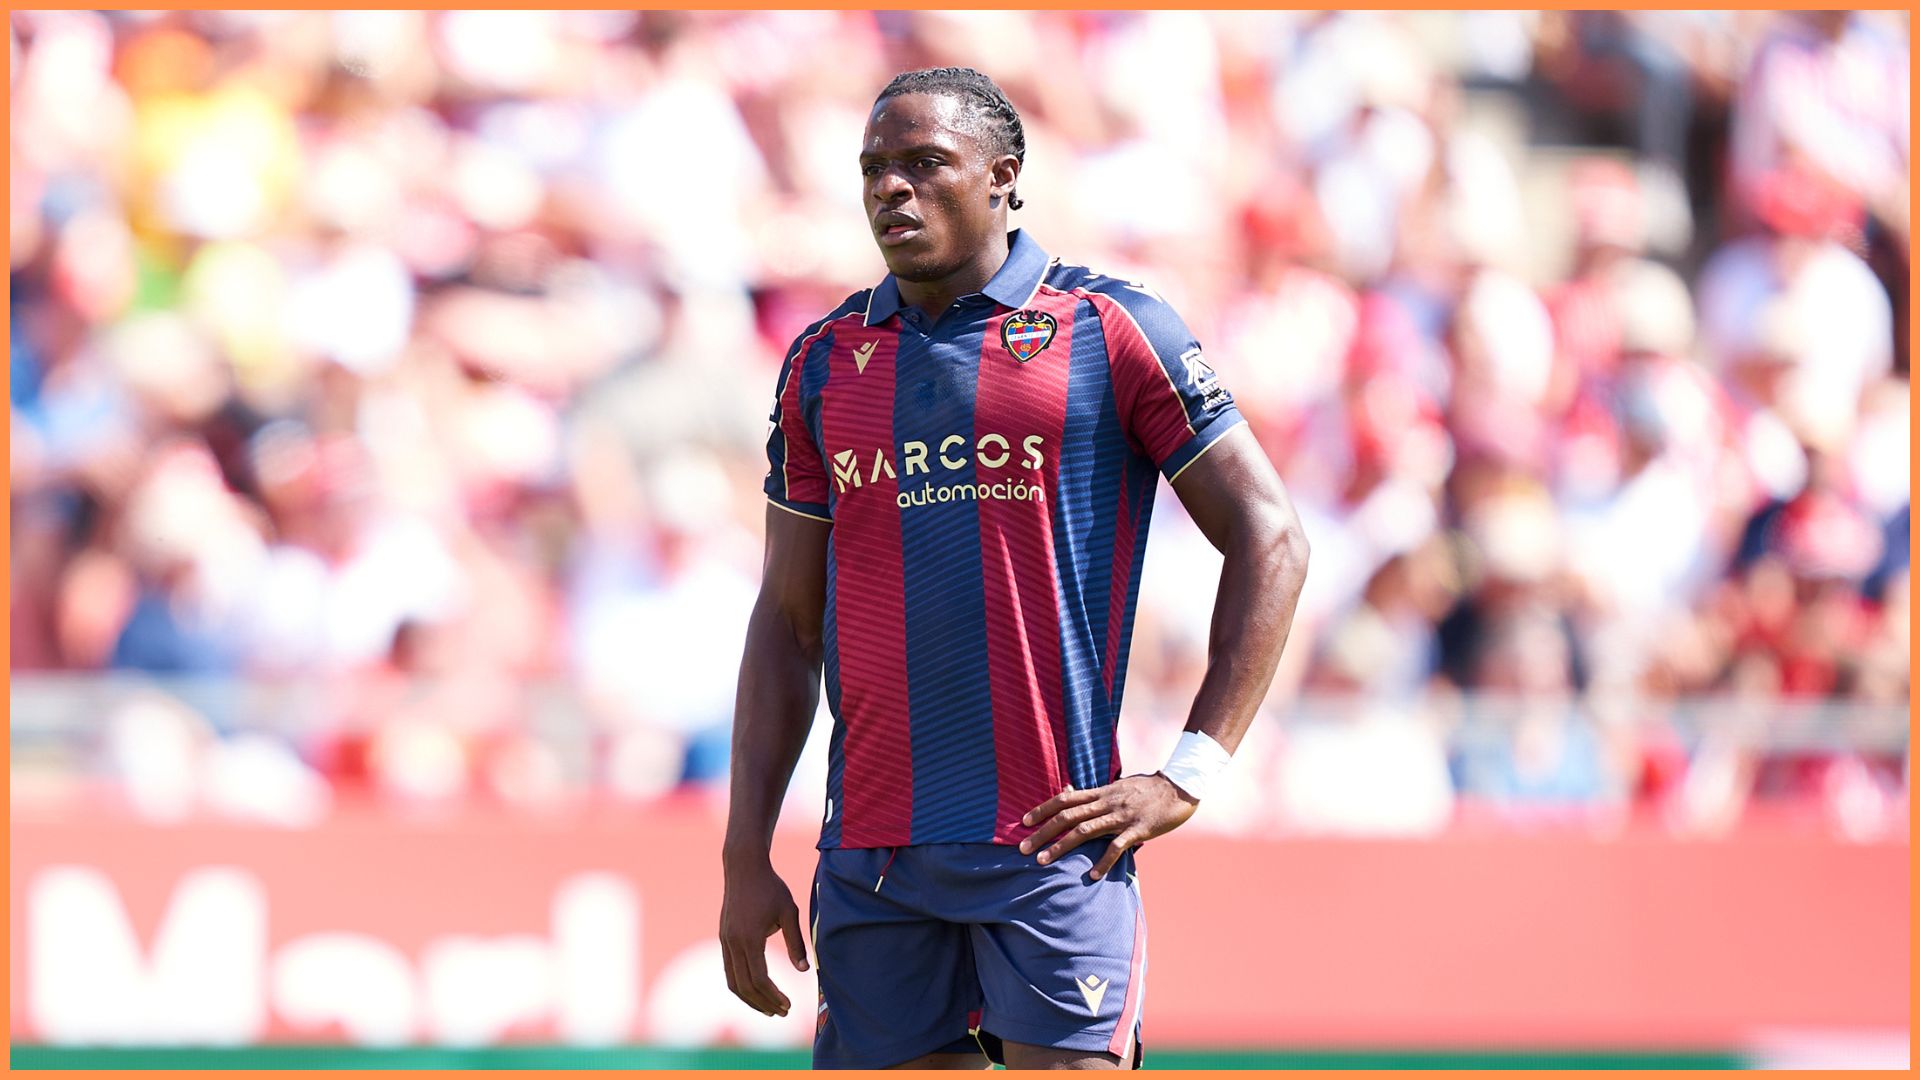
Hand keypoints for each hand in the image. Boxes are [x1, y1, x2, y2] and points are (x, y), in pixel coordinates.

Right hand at [718, 855, 808, 1016]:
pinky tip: (756, 989)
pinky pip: (729, 970)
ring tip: (769, 1009)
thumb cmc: (770, 887)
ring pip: (732, 982)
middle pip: (744, 986)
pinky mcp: (724, 938)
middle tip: (782, 1013)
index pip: (759, 979)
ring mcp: (725, 941)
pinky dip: (741, 985)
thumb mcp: (789, 912)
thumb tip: (804, 970)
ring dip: (750, 999)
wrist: (744, 866)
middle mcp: (733, 943)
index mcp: (749, 938)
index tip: (789, 1005)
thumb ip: (796, 942)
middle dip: (763, 1004)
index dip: (774, 996)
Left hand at [1018, 774, 1197, 879]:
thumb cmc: (1147, 788)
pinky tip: (1091, 875)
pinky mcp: (1138, 830)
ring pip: (1084, 831)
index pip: (1064, 799)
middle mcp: (1106, 803)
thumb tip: (1070, 792)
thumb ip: (1095, 793)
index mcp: (1101, 792)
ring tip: (1042, 861)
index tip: (1023, 821)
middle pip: (1067, 816)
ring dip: (1061, 846)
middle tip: (1022, 848)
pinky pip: (1117, 847)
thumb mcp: (1118, 786)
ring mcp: (1122, 816)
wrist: (1180, 786)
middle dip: (1043, 832)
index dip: (1042, 809)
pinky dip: (1103, 861)